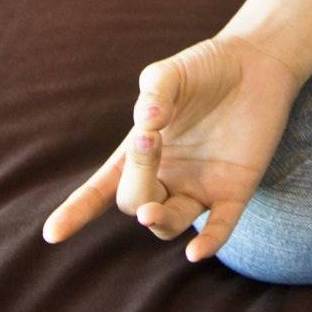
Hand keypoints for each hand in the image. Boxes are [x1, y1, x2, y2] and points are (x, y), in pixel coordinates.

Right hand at [41, 34, 303, 264]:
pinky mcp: (236, 188)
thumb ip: (155, 93)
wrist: (259, 60)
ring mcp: (200, 186)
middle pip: (136, 200)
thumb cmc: (206, 68)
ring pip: (168, 222)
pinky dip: (208, 241)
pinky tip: (195, 252)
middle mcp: (167, 177)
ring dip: (157, 218)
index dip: (77, 211)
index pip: (102, 189)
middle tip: (150, 140)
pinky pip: (220, 226)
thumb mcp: (171, 74)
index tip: (53, 233)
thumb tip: (147, 123)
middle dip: (137, 177)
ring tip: (151, 209)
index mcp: (141, 153)